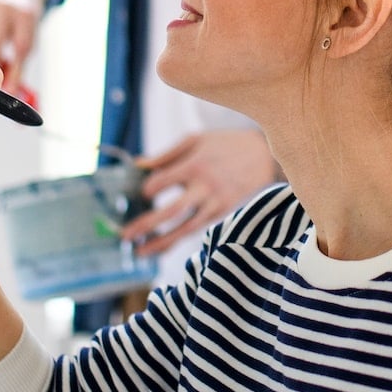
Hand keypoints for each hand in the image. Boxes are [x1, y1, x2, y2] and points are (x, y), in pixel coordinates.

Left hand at [121, 129, 278, 256]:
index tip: (142, 193)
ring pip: (184, 228)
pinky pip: (196, 229)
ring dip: (161, 242)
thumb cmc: (226, 144)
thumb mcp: (196, 139)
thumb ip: (166, 154)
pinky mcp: (223, 213)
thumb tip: (138, 165)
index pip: (162, 182)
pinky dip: (178, 239)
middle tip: (125, 235)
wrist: (265, 155)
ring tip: (139, 252)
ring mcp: (215, 203)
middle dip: (146, 224)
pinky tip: (161, 246)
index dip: (148, 189)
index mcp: (195, 164)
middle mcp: (204, 187)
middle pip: (171, 211)